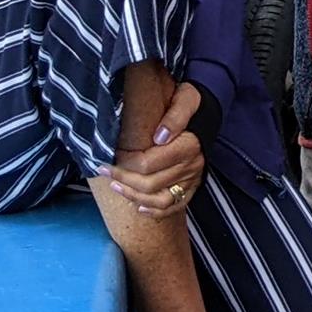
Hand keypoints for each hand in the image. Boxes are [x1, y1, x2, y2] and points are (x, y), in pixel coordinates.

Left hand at [106, 80, 204, 218]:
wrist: (207, 112)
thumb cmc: (190, 104)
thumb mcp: (185, 99)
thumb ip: (174, 116)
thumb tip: (159, 137)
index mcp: (188, 146)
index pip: (148, 164)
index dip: (125, 164)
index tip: (111, 156)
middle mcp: (191, 167)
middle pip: (150, 184)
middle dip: (122, 180)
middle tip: (104, 171)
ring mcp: (192, 180)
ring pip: (159, 200)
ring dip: (134, 196)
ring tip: (115, 187)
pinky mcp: (192, 187)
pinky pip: (174, 207)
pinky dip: (155, 212)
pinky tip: (138, 207)